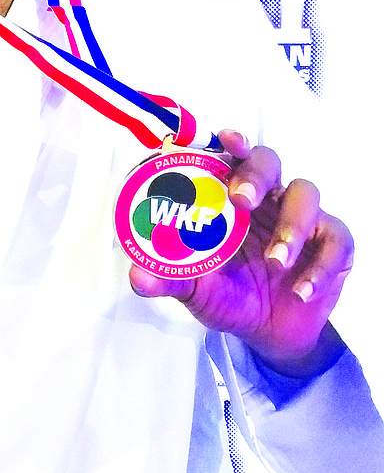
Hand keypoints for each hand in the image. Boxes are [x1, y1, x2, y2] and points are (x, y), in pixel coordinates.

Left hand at [128, 129, 353, 376]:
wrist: (269, 333)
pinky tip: (302, 289)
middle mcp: (268, 198)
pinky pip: (336, 239)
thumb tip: (137, 276)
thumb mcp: (196, 290)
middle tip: (241, 199)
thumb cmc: (229, 295)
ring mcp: (304, 217)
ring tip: (276, 261)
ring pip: (307, 193)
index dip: (231, 143)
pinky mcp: (333, 243)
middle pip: (268, 161)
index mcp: (231, 197)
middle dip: (256, 174)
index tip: (224, 139)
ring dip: (291, 225)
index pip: (232, 157)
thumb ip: (170, 280)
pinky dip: (320, 265)